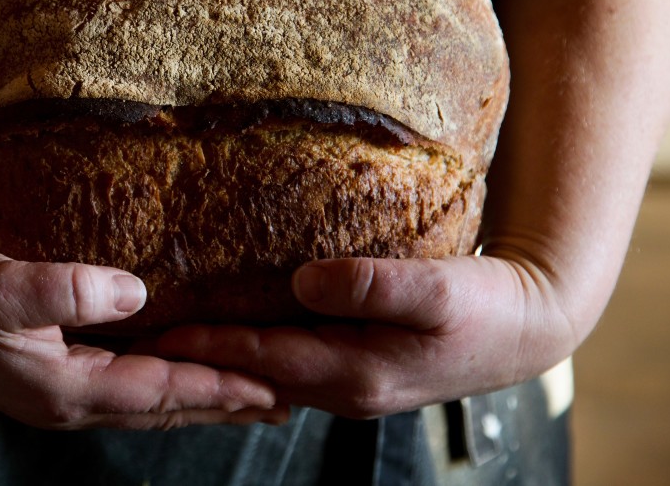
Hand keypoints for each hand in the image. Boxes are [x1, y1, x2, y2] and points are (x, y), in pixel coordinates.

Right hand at [0, 230, 286, 429]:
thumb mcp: (1, 288)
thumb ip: (68, 291)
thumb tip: (138, 291)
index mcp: (64, 387)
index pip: (160, 390)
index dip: (217, 387)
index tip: (272, 386)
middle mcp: (69, 399)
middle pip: (164, 407)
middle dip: (224, 404)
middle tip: (283, 402)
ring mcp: (59, 389)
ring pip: (148, 400)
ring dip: (199, 399)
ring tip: (246, 395)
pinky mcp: (50, 371)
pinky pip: (126, 383)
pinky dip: (165, 382)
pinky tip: (176, 368)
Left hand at [159, 0, 669, 418]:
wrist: (527, 327)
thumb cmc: (486, 307)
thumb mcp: (437, 292)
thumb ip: (373, 286)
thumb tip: (304, 280)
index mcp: (354, 372)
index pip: (260, 357)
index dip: (204, 344)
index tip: (151, 331)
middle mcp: (342, 388)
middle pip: (252, 374)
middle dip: (198, 360)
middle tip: (142, 339)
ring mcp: (349, 382)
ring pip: (268, 372)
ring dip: (222, 357)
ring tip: (173, 336)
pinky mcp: (357, 366)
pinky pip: (291, 361)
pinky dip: (255, 349)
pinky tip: (238, 329)